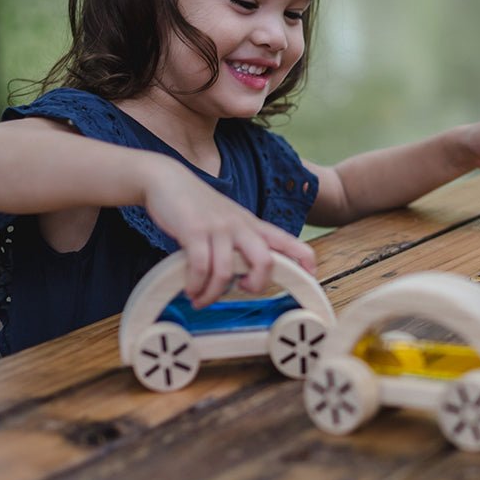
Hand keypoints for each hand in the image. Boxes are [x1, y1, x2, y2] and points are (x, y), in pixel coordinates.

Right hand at [141, 156, 315, 307]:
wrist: (169, 180)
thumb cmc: (200, 207)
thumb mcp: (231, 222)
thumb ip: (243, 244)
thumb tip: (246, 278)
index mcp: (254, 226)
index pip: (290, 242)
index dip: (305, 261)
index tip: (311, 278)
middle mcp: (242, 227)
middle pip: (265, 261)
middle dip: (256, 284)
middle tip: (241, 291)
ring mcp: (219, 228)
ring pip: (227, 271)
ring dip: (213, 293)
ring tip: (200, 298)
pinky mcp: (194, 231)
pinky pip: (200, 267)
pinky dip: (195, 284)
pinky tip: (190, 288)